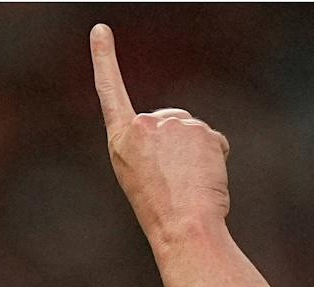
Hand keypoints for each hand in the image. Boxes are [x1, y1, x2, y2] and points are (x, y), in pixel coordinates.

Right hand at [89, 24, 230, 243]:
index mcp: (120, 139)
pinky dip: (213, 159)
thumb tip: (182, 132)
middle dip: (176, 145)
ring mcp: (173, 125)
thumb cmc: (159, 211)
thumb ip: (150, 145)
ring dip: (195, 155)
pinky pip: (213, 141)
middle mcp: (144, 125)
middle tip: (172, 181)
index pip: (110, 91)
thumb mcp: (138, 175)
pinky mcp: (200, 130)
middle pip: (167, 122)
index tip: (100, 31)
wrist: (183, 228)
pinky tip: (205, 179)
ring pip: (192, 133)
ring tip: (187, 184)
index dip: (104, 60)